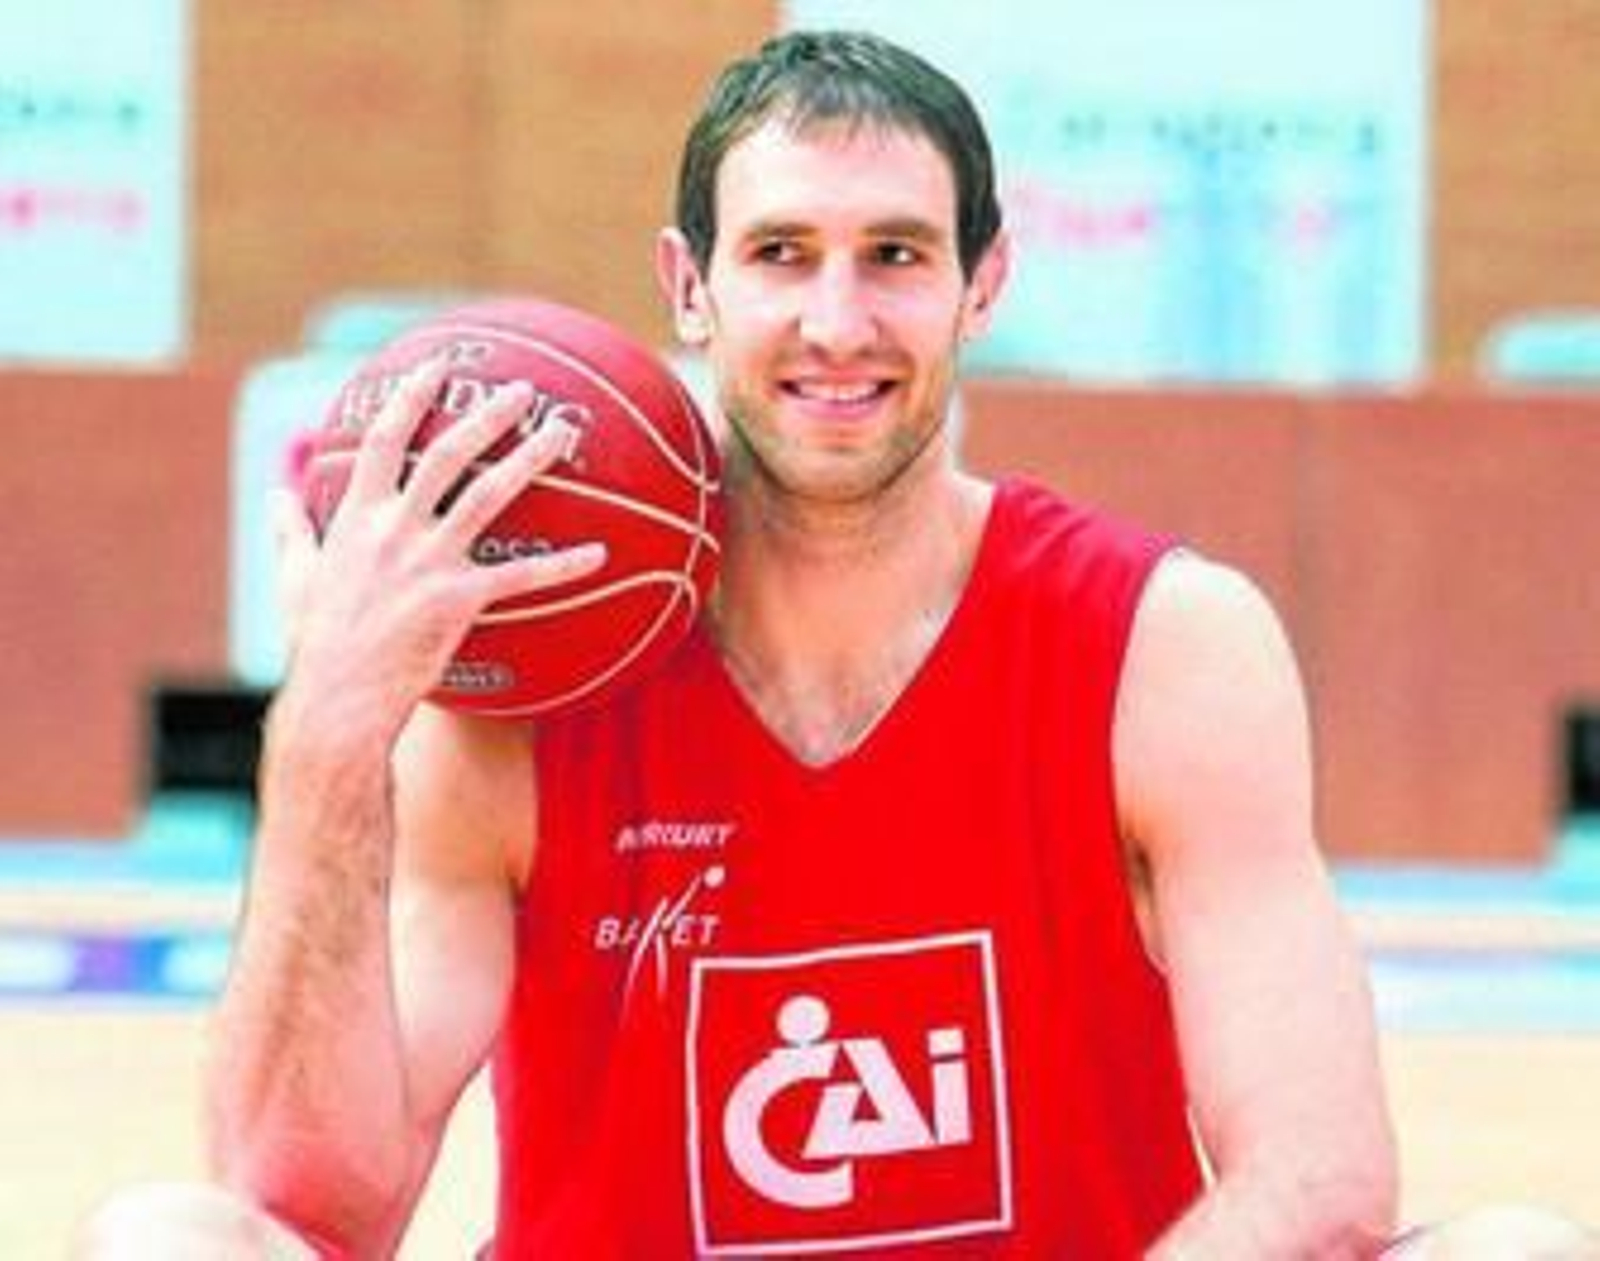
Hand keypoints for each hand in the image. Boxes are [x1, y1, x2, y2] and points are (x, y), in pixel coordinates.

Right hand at [273, 357, 606, 732]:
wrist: (338, 697)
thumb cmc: (317, 642)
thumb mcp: (296, 577)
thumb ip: (289, 531)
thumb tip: (272, 494)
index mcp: (357, 516)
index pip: (385, 440)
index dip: (411, 398)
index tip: (436, 367)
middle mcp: (395, 527)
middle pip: (449, 454)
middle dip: (488, 415)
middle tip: (525, 389)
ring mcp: (429, 562)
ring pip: (490, 496)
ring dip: (530, 459)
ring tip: (563, 432)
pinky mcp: (459, 600)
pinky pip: (522, 577)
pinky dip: (563, 565)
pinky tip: (599, 554)